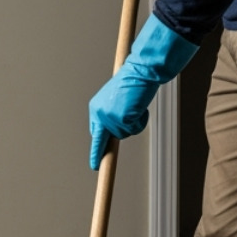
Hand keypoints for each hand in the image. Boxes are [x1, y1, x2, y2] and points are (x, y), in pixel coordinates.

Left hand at [87, 14, 198, 169]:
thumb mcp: (118, 101)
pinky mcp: (121, 119)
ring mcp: (109, 117)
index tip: (95, 164)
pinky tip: (139, 106)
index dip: (97, 150)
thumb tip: (114, 134)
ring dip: (135, 123)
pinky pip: (134, 129)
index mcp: (96, 109)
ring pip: (125, 134)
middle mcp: (100, 114)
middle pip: (113, 137)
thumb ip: (113, 116)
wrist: (140, 71)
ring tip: (136, 105)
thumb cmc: (133, 83)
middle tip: (130, 119)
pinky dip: (141, 120)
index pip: (96, 135)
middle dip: (123, 132)